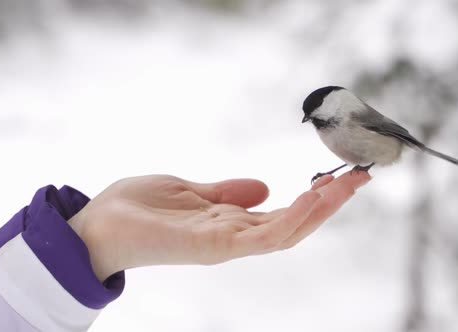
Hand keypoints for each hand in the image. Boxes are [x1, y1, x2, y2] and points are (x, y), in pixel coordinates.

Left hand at [68, 173, 370, 280]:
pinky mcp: (211, 246)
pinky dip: (289, 221)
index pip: (282, 213)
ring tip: (347, 185)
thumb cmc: (138, 209)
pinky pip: (259, 237)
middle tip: (360, 176)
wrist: (97, 224)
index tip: (342, 175)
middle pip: (292, 225)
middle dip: (329, 203)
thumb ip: (225, 194)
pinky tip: (310, 201)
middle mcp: (232, 237)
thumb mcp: (189, 192)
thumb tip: (264, 189)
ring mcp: (224, 244)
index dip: (315, 199)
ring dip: (319, 211)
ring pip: (284, 233)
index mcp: (228, 222)